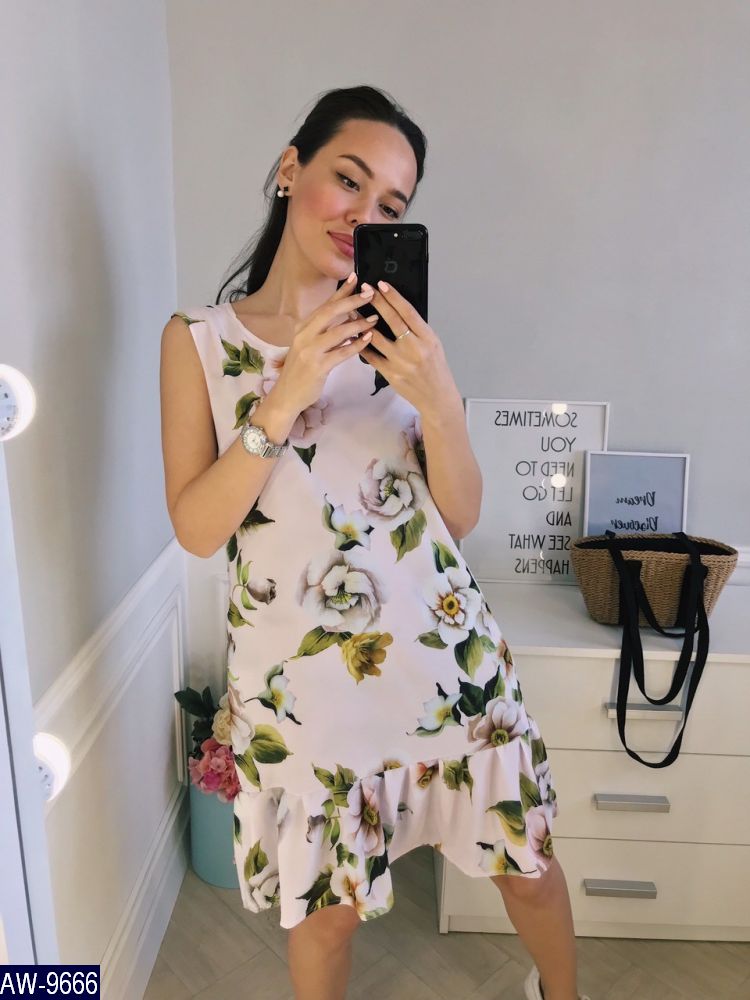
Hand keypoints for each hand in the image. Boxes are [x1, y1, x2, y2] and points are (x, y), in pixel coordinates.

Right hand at [271, 276, 377, 414]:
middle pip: (330, 312)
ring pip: (338, 332)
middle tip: (370, 294)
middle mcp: (304, 335)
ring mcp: (310, 351)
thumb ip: (325, 333)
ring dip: (358, 324)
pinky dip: (357, 345)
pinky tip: (368, 339)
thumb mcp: (309, 346)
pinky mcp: (318, 366)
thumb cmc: (301, 371)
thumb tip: (348, 318)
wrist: (287, 395)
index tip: (355, 278)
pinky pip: (342, 352)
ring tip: (374, 319)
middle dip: (351, 301)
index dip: (341, 291)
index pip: (324, 305)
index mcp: (302, 327)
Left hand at [358, 281, 458, 414]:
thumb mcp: (433, 344)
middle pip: (392, 320)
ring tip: (352, 310)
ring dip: (362, 322)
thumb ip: (417, 329)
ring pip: (376, 338)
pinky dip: (361, 344)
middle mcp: (414, 348)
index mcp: (427, 338)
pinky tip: (353, 334)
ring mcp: (401, 362)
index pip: (408, 312)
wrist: (436, 397)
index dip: (393, 296)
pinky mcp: (390, 374)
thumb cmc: (435, 367)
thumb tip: (398, 308)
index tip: (382, 284)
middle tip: (365, 289)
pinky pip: (371, 356)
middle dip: (376, 302)